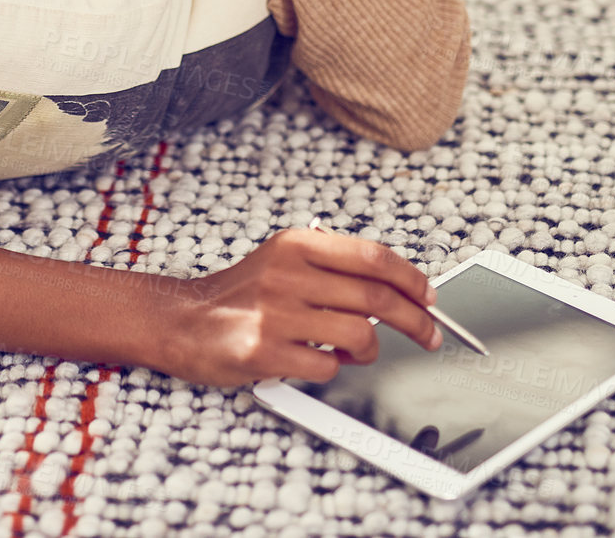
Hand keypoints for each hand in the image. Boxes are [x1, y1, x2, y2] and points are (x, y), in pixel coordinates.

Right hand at [156, 227, 442, 388]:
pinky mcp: (264, 351)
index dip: (412, 279)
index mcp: (297, 244)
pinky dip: (334, 368)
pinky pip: (327, 366)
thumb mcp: (284, 260)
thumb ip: (334, 267)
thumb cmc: (241, 294)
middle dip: (416, 322)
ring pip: (359, 335)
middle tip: (430, 336)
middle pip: (376, 298)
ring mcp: (275, 314)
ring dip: (369, 350)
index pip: (372, 256)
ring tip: (356, 350)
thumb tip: (400, 288)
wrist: (184, 320)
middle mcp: (287, 274)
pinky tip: (319, 360)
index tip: (430, 297)